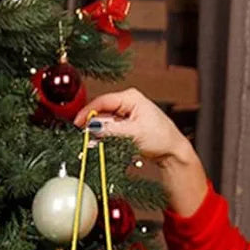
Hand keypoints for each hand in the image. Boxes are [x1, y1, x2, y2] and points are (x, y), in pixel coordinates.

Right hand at [74, 89, 194, 165]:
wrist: (172, 151)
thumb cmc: (161, 138)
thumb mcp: (133, 133)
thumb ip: (111, 130)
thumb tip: (92, 127)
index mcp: (131, 97)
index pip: (103, 101)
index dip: (87, 112)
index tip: (77, 124)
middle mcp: (128, 103)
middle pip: (102, 111)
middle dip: (92, 124)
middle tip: (84, 137)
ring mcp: (127, 114)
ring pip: (105, 122)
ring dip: (98, 133)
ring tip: (93, 143)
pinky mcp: (126, 125)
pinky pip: (110, 129)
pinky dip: (104, 137)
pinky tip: (101, 144)